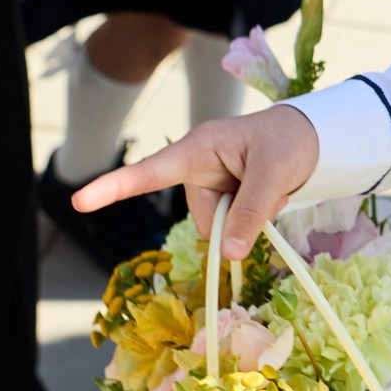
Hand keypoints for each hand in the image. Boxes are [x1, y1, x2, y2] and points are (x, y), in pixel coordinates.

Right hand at [73, 103, 320, 260]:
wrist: (310, 138)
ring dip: (248, 218)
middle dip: (236, 217)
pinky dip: (253, 219)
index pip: (151, 171)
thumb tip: (228, 253)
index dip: (115, 186)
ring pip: (218, 227)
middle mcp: (197, 167)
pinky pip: (231, 227)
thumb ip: (252, 211)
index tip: (80, 200)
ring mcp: (210, 184)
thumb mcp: (276, 173)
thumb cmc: (289, 142)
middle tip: (270, 191)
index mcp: (199, 148)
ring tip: (271, 188)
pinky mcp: (222, 198)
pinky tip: (269, 197)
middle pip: (203, 217)